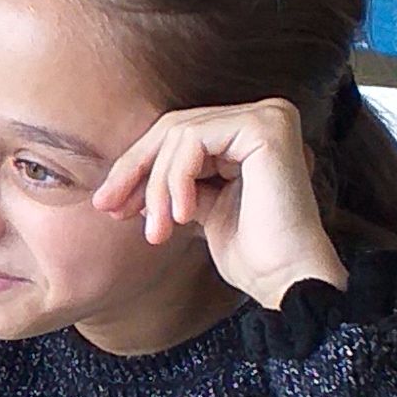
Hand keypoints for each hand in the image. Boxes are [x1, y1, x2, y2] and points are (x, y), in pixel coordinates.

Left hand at [95, 100, 347, 312]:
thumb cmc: (251, 253)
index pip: (178, 134)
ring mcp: (268, 116)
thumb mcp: (199, 207)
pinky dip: (177, 178)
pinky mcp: (265, 127)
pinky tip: (183, 216)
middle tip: (111, 209)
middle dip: (135, 171)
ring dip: (157, 186)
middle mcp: (264, 114)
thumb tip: (119, 180)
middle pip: (174, 127)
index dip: (137, 167)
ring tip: (157, 231)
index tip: (110, 205)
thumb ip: (171, 182)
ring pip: (179, 134)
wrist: (287, 281)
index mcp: (250, 131)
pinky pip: (195, 140)